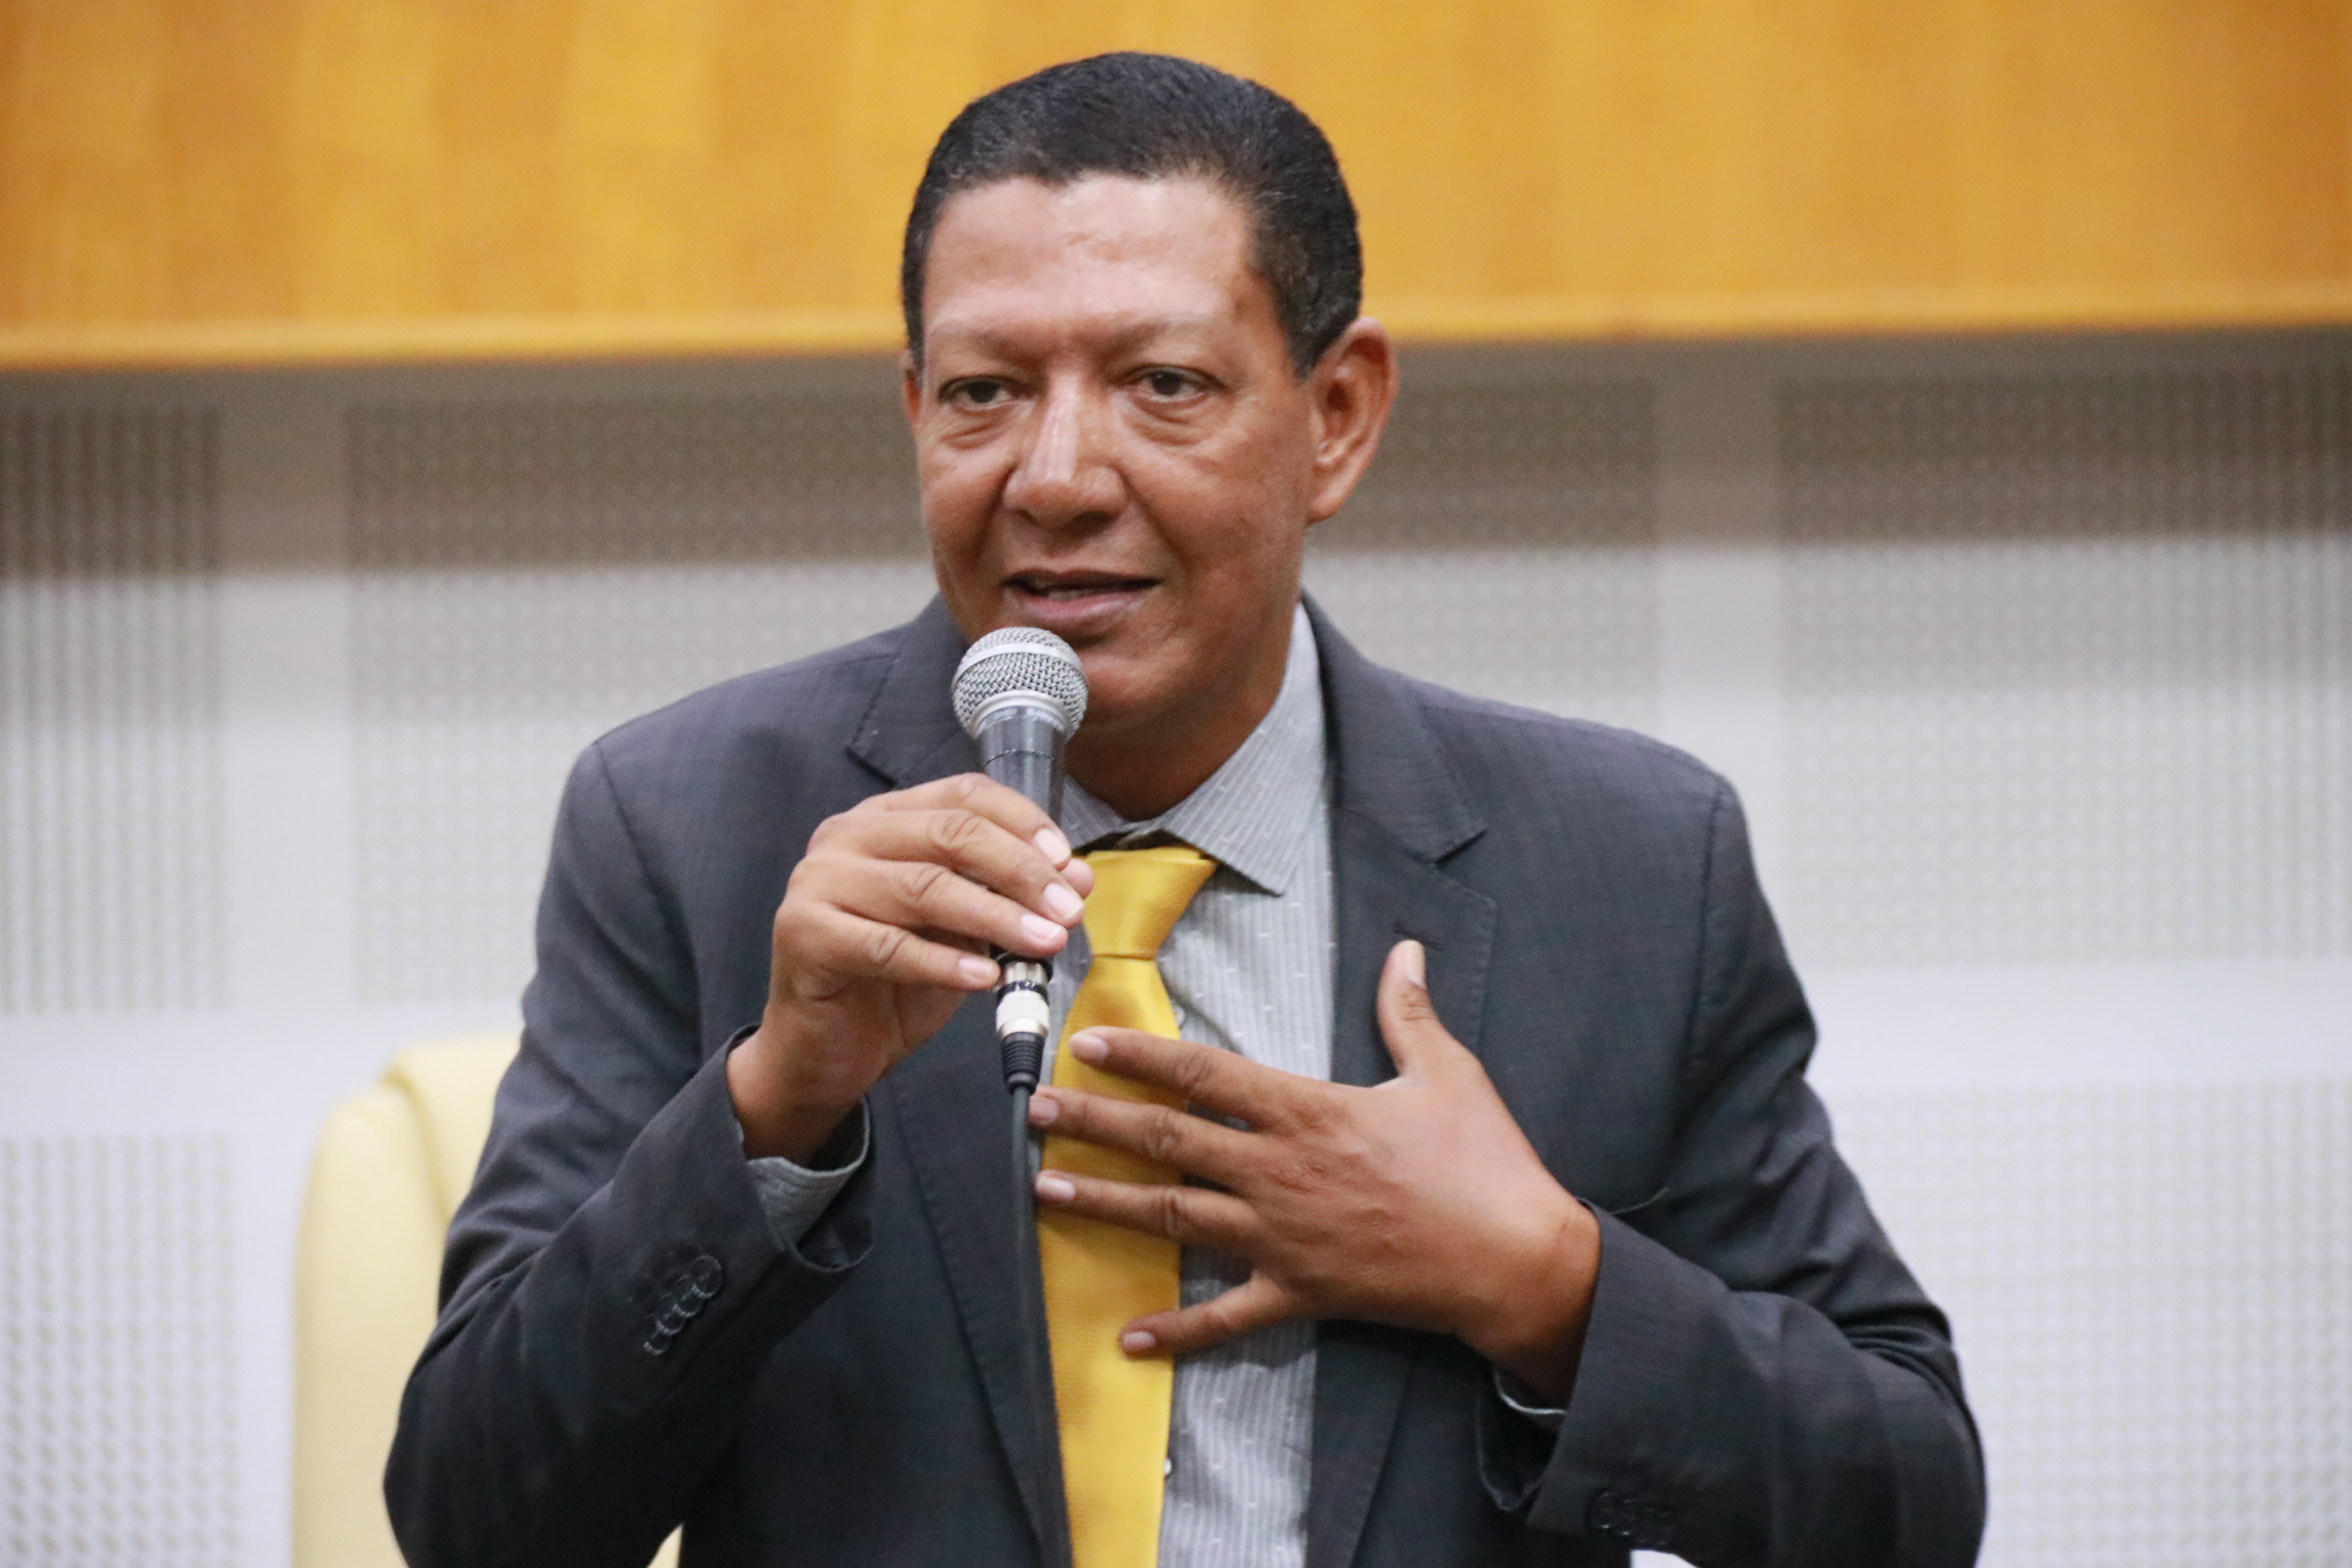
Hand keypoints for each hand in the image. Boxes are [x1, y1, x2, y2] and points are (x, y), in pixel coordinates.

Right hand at [729, 774, 1093, 1161]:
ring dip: (995, 916)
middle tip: (1068, 912)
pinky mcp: (802, 934)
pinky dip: (943, 963)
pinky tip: (985, 979)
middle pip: (949, 834)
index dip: (1023, 823)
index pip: (963, 796)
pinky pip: (886, 946)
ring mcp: (817, 882)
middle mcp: (846, 836)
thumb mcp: (962, 932)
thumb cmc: (891, 984)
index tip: (1068, 865)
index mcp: (885, 819)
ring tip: (1043, 944)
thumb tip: (1078, 879)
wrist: (823, 1051)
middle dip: (1020, 872)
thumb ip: (1007, 899)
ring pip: (923, 887)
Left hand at [1027, 940, 1599, 1401]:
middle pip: (1169, 1141)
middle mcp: (1280, 1171)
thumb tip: (1404, 948)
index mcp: (1310, 1111)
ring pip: (1174, 1216)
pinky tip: (1128, 1337)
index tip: (1088, 1043)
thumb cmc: (1483, 1161)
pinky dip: (1176, 1331)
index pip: (1206, 1075)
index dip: (1142, 1057)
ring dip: (1106, 1204)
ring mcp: (1282, 1237)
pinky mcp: (1298, 1292)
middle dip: (1097, 1124)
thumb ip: (1408, 1011)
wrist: (1514, 1259)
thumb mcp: (1446, 1072)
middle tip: (1037, 1112)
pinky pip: (1225, 1317)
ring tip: (1046, 1192)